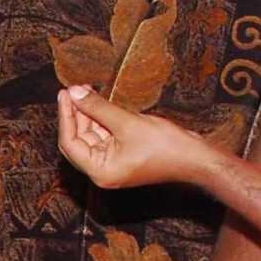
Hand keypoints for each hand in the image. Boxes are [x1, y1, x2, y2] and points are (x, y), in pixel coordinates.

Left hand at [56, 85, 214, 190]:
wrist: (196, 158)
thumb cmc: (165, 146)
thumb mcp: (128, 123)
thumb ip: (98, 107)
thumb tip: (74, 92)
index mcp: (99, 171)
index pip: (70, 143)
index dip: (66, 116)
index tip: (65, 94)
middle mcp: (102, 170)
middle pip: (78, 139)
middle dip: (75, 113)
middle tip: (72, 89)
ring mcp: (112, 162)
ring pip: (91, 135)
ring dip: (88, 113)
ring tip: (84, 89)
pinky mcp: (123, 154)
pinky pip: (105, 135)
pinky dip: (101, 118)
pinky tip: (98, 100)